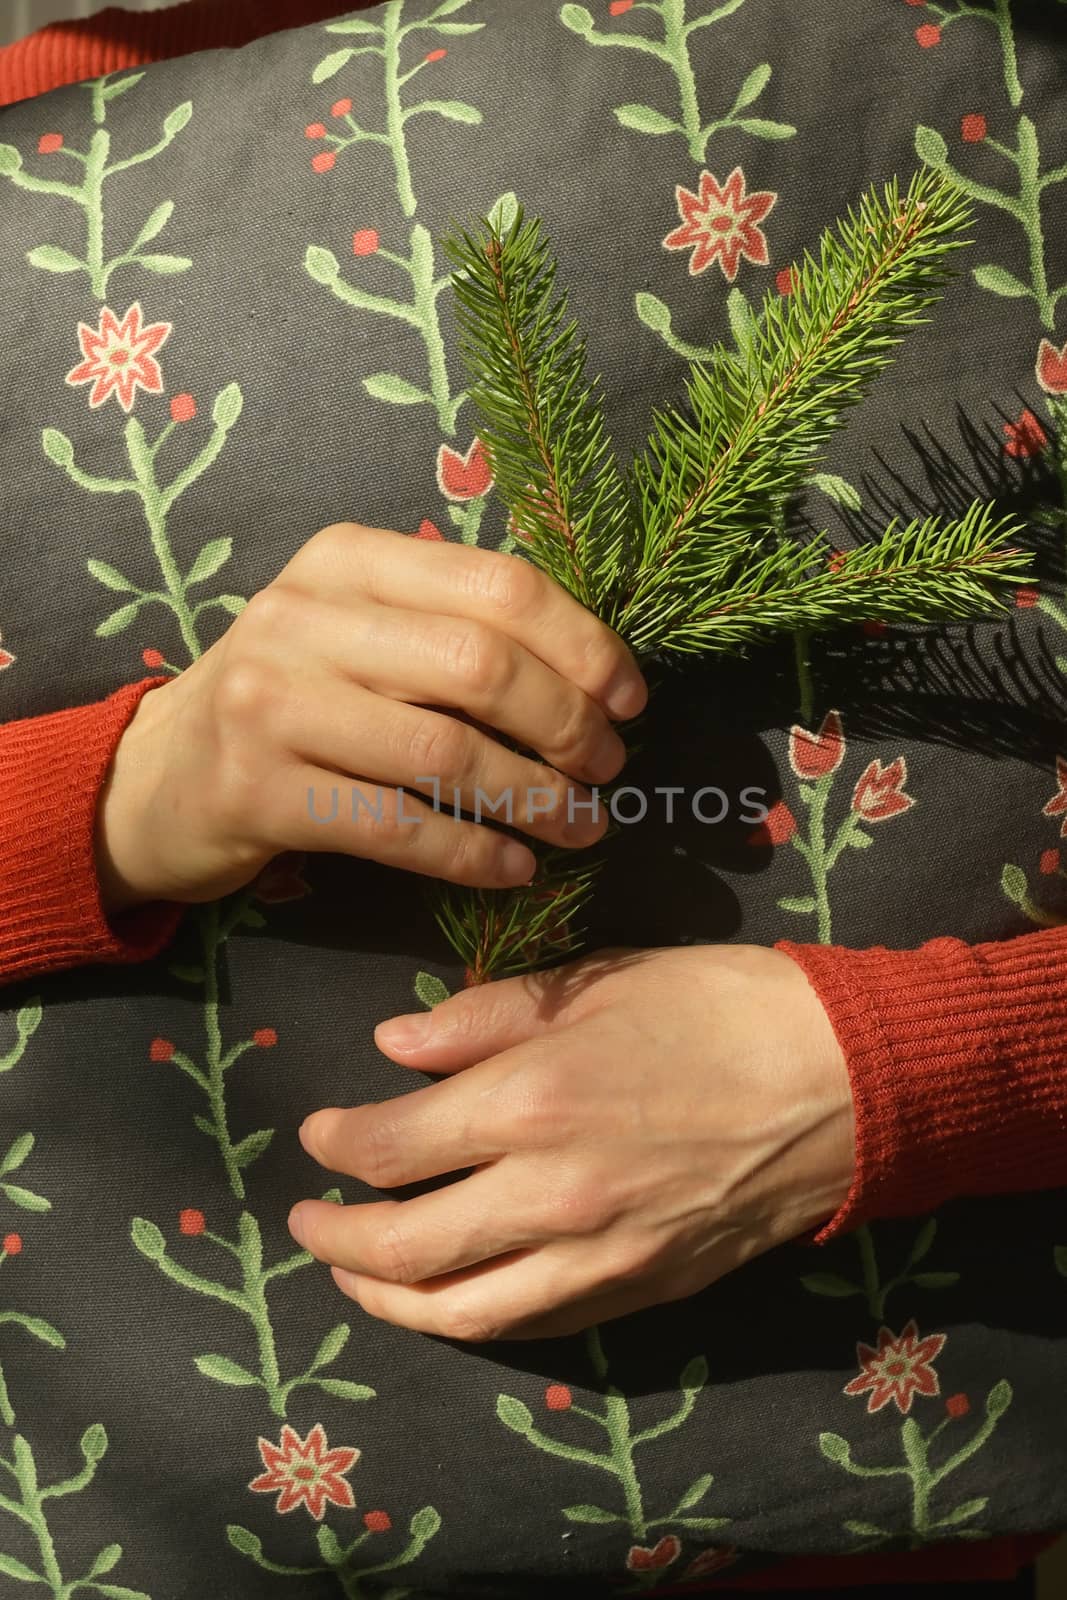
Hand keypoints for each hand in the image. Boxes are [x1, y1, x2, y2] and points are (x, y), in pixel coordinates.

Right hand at [95, 522, 646, 910]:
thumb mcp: (357, 633)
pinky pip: (396, 826)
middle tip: (606, 770)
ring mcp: (271, 701)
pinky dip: (472, 853)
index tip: (628, 699)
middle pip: (481, 664)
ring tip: (581, 826)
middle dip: (567, 724)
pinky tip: (514, 867)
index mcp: (347, 559)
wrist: (157, 777)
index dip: (583, 644)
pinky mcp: (257, 790)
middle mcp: (303, 616)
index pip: (498, 584)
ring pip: (443, 751)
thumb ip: (449, 627)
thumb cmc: (289, 701)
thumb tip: (594, 670)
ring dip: (534, 798)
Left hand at [288, 943, 854, 1341]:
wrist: (840, 1082)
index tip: (319, 1134)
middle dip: (335, 1239)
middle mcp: (550, 1193)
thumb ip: (483, 1015)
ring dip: (387, 1299)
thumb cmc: (717, 1008)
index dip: (339, 1144)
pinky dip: (471, 1321)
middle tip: (307, 1222)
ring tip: (356, 1277)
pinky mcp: (637, 1289)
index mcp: (530, 1099)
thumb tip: (391, 1047)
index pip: (392, 1147)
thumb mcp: (596, 979)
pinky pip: (532, 1327)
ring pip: (460, 1311)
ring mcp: (596, 1255)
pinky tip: (450, 1301)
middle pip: (405, 1247)